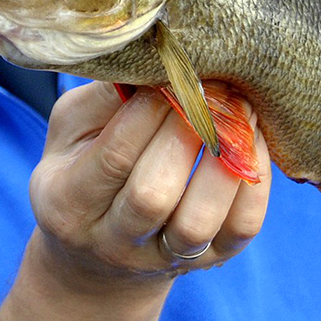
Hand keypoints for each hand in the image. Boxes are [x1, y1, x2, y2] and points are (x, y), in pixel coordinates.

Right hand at [28, 82, 269, 289]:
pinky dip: (254, 182)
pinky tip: (251, 141)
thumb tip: (152, 60)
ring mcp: (162, 258)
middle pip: (152, 194)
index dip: (147, 112)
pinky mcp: (208, 261)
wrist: (97, 258)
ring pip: (198, 220)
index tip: (170, 73)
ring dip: (224, 160)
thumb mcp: (71, 130)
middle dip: (186, 132)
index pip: (112, 157)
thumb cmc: (81, 170)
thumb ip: (102, 99)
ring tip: (236, 111)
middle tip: (207, 88)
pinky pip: (240, 228)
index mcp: (67, 204)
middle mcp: (111, 241)